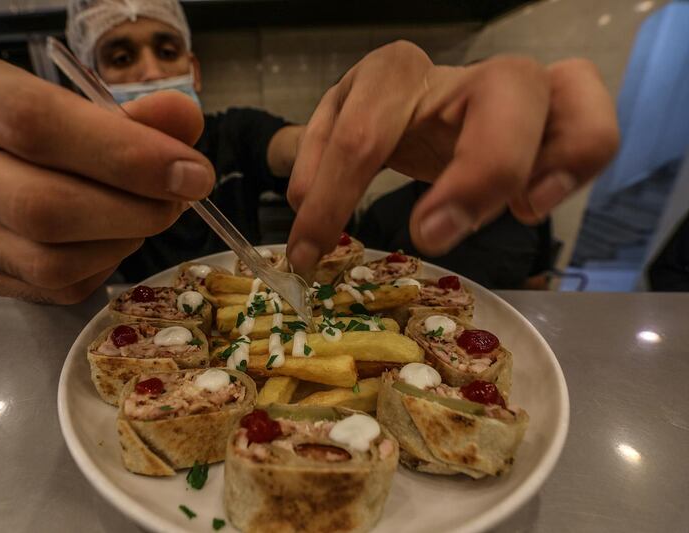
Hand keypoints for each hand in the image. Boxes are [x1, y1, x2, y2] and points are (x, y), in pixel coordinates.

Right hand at [0, 59, 213, 303]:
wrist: (12, 162)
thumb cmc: (62, 127)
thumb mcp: (97, 105)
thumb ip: (145, 115)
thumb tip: (182, 121)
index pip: (33, 123)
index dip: (123, 154)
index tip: (190, 174)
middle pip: (41, 205)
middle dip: (132, 211)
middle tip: (177, 203)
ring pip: (48, 260)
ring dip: (120, 245)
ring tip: (145, 218)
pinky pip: (51, 288)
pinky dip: (100, 268)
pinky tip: (109, 240)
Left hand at [286, 41, 618, 273]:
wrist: (421, 107)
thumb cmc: (381, 124)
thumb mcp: (334, 134)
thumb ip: (317, 164)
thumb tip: (304, 210)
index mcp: (394, 72)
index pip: (365, 134)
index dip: (334, 199)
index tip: (311, 255)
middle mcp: (466, 70)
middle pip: (503, 93)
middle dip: (477, 172)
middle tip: (432, 235)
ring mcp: (523, 86)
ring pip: (568, 96)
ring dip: (548, 162)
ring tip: (519, 211)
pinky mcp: (558, 113)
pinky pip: (593, 129)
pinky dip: (576, 167)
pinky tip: (530, 205)